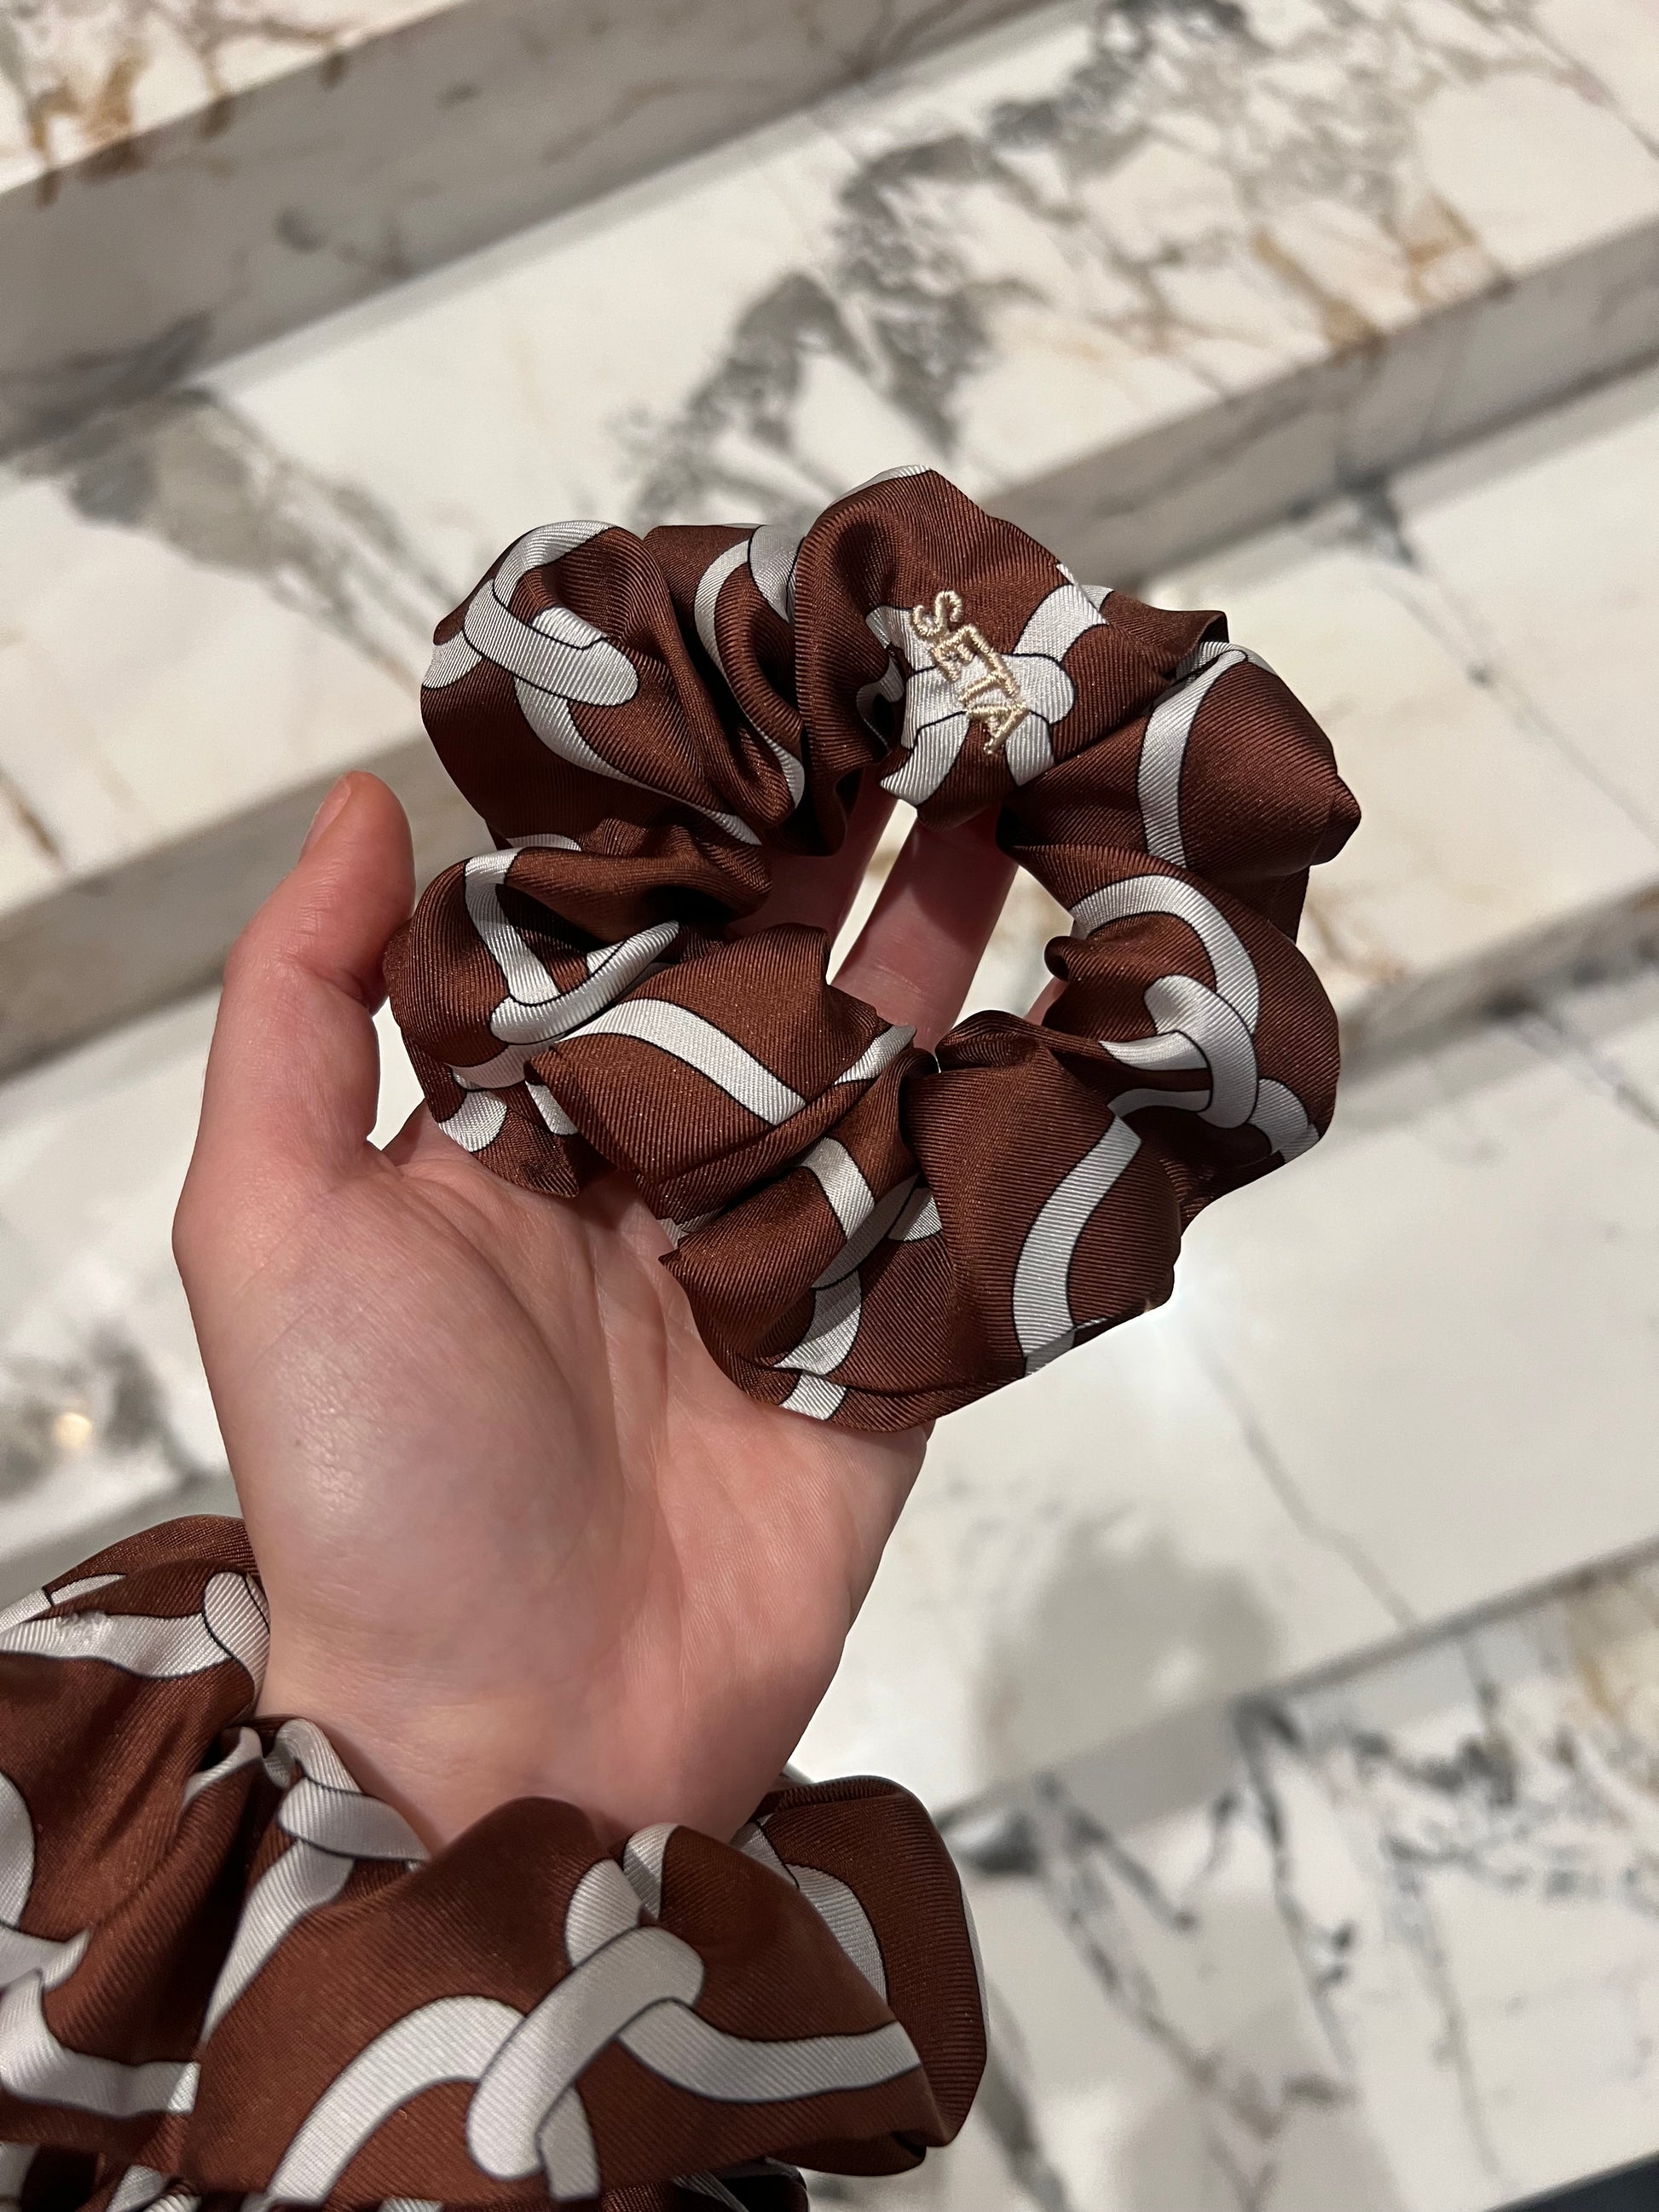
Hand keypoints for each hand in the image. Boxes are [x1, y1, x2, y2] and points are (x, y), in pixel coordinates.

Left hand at [174, 772, 1015, 1847]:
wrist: (525, 1737)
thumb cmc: (374, 1482)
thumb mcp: (272, 1229)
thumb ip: (294, 1013)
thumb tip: (361, 801)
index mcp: (511, 1128)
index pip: (598, 933)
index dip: (662, 812)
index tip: (733, 665)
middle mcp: (650, 1171)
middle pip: (752, 976)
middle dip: (822, 847)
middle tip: (908, 682)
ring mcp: (781, 1251)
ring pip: (870, 1064)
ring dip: (933, 936)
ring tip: (1005, 776)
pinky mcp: (885, 1340)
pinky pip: (954, 1204)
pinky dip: (1013, 1105)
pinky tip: (1082, 975)